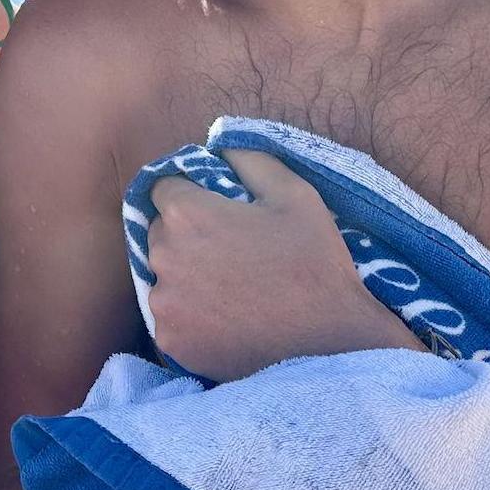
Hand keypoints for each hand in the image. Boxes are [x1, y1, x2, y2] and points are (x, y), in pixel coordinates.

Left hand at [146, 149, 421, 382]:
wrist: (329, 345)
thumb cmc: (313, 263)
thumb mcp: (295, 194)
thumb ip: (250, 159)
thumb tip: (220, 145)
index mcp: (188, 214)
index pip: (165, 188)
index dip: (190, 195)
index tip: (217, 211)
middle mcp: (164, 256)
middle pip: (160, 233)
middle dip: (186, 235)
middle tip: (230, 251)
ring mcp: (164, 303)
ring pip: (163, 277)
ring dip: (186, 278)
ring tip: (231, 290)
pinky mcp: (171, 341)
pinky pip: (170, 318)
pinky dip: (190, 317)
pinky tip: (226, 319)